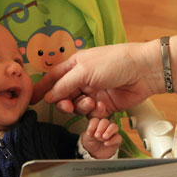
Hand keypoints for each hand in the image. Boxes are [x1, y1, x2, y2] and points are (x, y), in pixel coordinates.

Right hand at [32, 42, 160, 117]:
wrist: (144, 72)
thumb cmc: (115, 62)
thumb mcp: (84, 70)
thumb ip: (64, 85)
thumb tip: (50, 97)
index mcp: (75, 65)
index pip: (53, 78)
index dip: (42, 89)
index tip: (32, 100)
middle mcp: (83, 79)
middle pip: (64, 96)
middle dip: (64, 103)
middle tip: (68, 105)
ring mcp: (94, 92)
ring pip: (77, 107)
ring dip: (82, 107)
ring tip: (92, 102)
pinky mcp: (106, 105)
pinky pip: (92, 114)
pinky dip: (95, 113)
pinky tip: (103, 106)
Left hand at [81, 117, 121, 158]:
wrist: (95, 154)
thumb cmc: (90, 143)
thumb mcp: (86, 138)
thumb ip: (89, 133)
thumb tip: (92, 132)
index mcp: (96, 124)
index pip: (95, 120)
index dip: (92, 126)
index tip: (89, 134)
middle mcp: (105, 126)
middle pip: (105, 121)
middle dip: (101, 128)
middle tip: (97, 136)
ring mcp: (112, 132)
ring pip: (114, 126)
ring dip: (109, 131)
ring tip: (104, 137)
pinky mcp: (117, 139)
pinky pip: (118, 137)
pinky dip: (112, 140)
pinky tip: (106, 144)